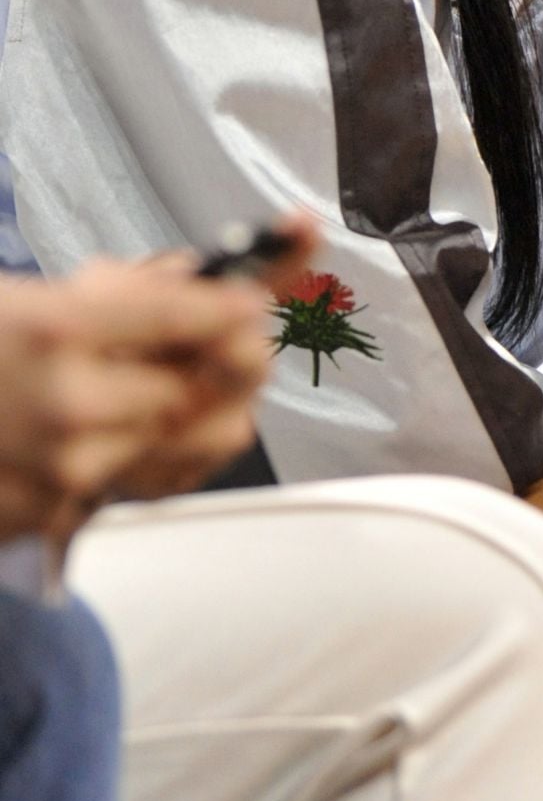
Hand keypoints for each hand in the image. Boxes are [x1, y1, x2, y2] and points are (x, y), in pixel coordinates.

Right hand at [0, 216, 316, 542]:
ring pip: (190, 441)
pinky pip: (140, 481)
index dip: (236, 302)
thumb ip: (122, 294)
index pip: (188, 312)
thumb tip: (209, 283)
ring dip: (191, 410)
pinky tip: (100, 429)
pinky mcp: (53, 517)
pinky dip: (140, 453)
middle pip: (211, 386)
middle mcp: (66, 402)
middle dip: (232, 360)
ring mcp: (62, 469)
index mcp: (57, 327)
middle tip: (231, 341)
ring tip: (150, 384)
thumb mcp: (29, 298)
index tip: (255, 296)